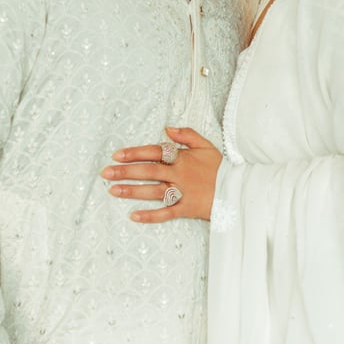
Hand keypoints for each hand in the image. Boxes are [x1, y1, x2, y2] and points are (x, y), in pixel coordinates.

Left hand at [101, 126, 220, 222]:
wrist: (238, 190)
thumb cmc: (220, 168)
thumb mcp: (206, 146)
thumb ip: (186, 135)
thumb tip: (166, 128)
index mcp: (183, 158)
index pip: (154, 152)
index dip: (135, 152)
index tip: (117, 155)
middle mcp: (180, 174)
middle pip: (149, 171)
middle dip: (125, 172)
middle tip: (105, 173)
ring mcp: (183, 192)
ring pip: (153, 191)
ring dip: (132, 191)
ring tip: (113, 191)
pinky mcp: (186, 209)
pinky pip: (166, 213)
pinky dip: (150, 215)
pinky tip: (134, 216)